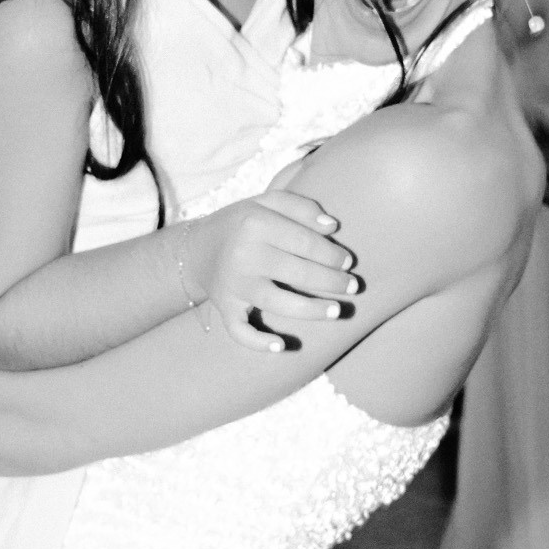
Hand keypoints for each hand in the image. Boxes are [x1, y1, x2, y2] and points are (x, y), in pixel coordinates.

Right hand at [173, 192, 360, 352]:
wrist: (196, 249)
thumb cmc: (242, 224)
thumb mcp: (266, 203)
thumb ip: (300, 207)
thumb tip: (333, 227)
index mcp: (255, 224)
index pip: (304, 242)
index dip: (332, 254)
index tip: (348, 262)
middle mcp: (243, 255)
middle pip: (297, 272)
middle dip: (331, 281)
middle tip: (353, 287)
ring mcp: (234, 284)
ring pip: (277, 302)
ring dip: (311, 310)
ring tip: (337, 311)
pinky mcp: (225, 308)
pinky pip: (239, 330)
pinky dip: (257, 342)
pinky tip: (281, 346)